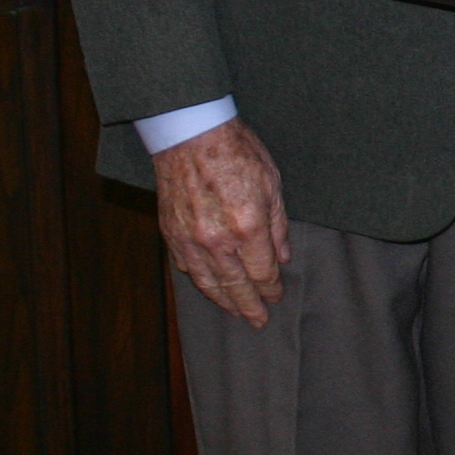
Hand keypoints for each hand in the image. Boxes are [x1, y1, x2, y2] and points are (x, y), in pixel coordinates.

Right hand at [153, 116, 290, 327]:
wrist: (190, 134)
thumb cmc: (236, 151)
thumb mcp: (272, 182)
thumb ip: (278, 225)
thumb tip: (282, 257)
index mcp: (248, 226)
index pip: (263, 272)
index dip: (271, 288)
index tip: (276, 295)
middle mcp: (218, 240)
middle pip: (236, 286)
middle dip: (250, 306)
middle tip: (259, 321)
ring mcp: (191, 240)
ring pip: (209, 283)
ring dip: (224, 302)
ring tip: (236, 313)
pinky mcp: (172, 234)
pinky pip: (187, 268)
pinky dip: (200, 282)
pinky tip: (210, 288)